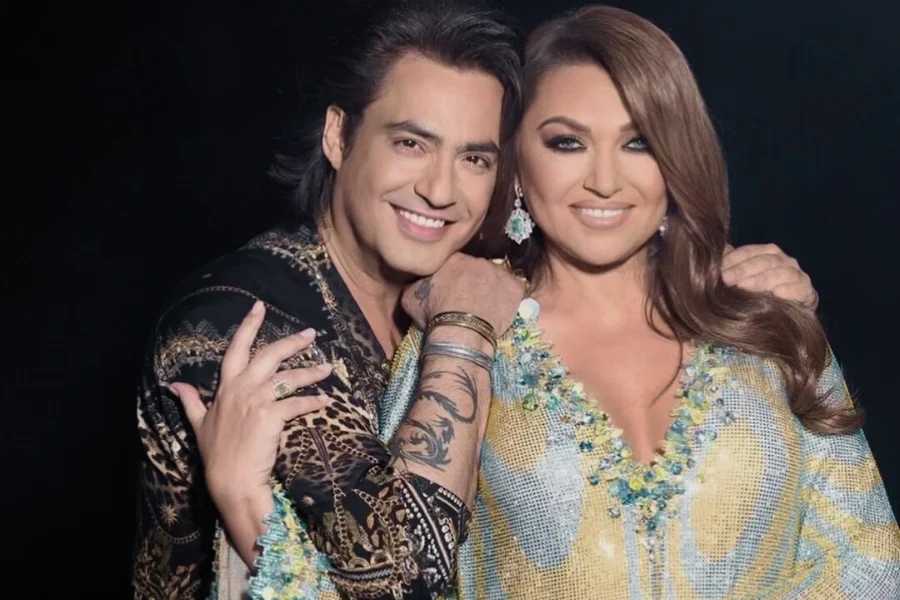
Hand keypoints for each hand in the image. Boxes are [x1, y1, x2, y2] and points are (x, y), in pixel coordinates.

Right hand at [169, 300, 332, 505]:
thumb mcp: (198, 423)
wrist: (230, 480)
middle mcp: (241, 388)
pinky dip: (314, 401)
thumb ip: (190, 400)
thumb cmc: (216, 453)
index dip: (248, 326)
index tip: (259, 307)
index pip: (236, 348)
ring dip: (311, 371)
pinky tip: (325, 401)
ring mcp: (256, 401)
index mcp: (226, 387)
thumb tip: (174, 385)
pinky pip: (297, 403)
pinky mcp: (271, 416)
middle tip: (311, 333)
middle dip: (292, 341)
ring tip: (328, 367)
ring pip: (289, 377)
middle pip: (269, 355)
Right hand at [402, 253, 524, 334]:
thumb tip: (416, 285)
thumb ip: (415, 285)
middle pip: (479, 270)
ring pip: (497, 279)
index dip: (457, 279)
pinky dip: (511, 299)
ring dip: (493, 290)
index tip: (456, 293)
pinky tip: (503, 311)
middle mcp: (478, 260)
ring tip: (488, 309)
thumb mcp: (410, 298)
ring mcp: (499, 272)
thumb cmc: (433, 314)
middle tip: (472, 302)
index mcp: (454, 259)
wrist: (459, 330)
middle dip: (476, 283)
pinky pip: (515, 290)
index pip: (458, 265)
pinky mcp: (515, 287)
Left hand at [722, 243, 817, 308]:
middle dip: (743, 269)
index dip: (733, 259)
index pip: (749, 252)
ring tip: (744, 286)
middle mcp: (784, 260)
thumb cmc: (760, 291)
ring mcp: (797, 275)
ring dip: (762, 279)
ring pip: (780, 273)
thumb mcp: (743, 278)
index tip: (719, 270)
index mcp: (767, 252)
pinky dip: (787, 290)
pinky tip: (775, 294)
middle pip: (764, 261)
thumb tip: (712, 255)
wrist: (789, 309)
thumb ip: (730, 266)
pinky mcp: (806, 291)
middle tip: (727, 279)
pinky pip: (799, 289)